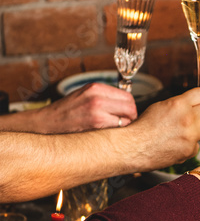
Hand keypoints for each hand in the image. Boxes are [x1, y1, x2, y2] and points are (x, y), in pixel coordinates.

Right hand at [20, 84, 136, 132]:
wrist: (47, 123)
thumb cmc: (67, 112)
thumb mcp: (84, 96)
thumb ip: (103, 97)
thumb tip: (126, 104)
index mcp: (95, 87)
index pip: (127, 95)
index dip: (129, 107)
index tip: (125, 114)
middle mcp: (97, 95)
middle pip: (131, 105)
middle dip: (131, 116)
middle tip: (124, 123)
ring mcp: (97, 108)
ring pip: (128, 116)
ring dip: (126, 124)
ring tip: (115, 128)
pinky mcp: (96, 122)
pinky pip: (119, 126)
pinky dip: (118, 131)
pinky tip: (109, 133)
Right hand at [130, 89, 199, 170]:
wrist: (133, 147)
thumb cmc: (142, 128)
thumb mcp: (161, 107)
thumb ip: (179, 105)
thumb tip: (191, 105)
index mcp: (179, 104)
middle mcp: (188, 118)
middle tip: (199, 117)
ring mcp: (191, 135)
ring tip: (197, 130)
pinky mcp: (190, 151)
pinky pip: (198, 145)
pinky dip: (190, 146)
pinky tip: (178, 145)